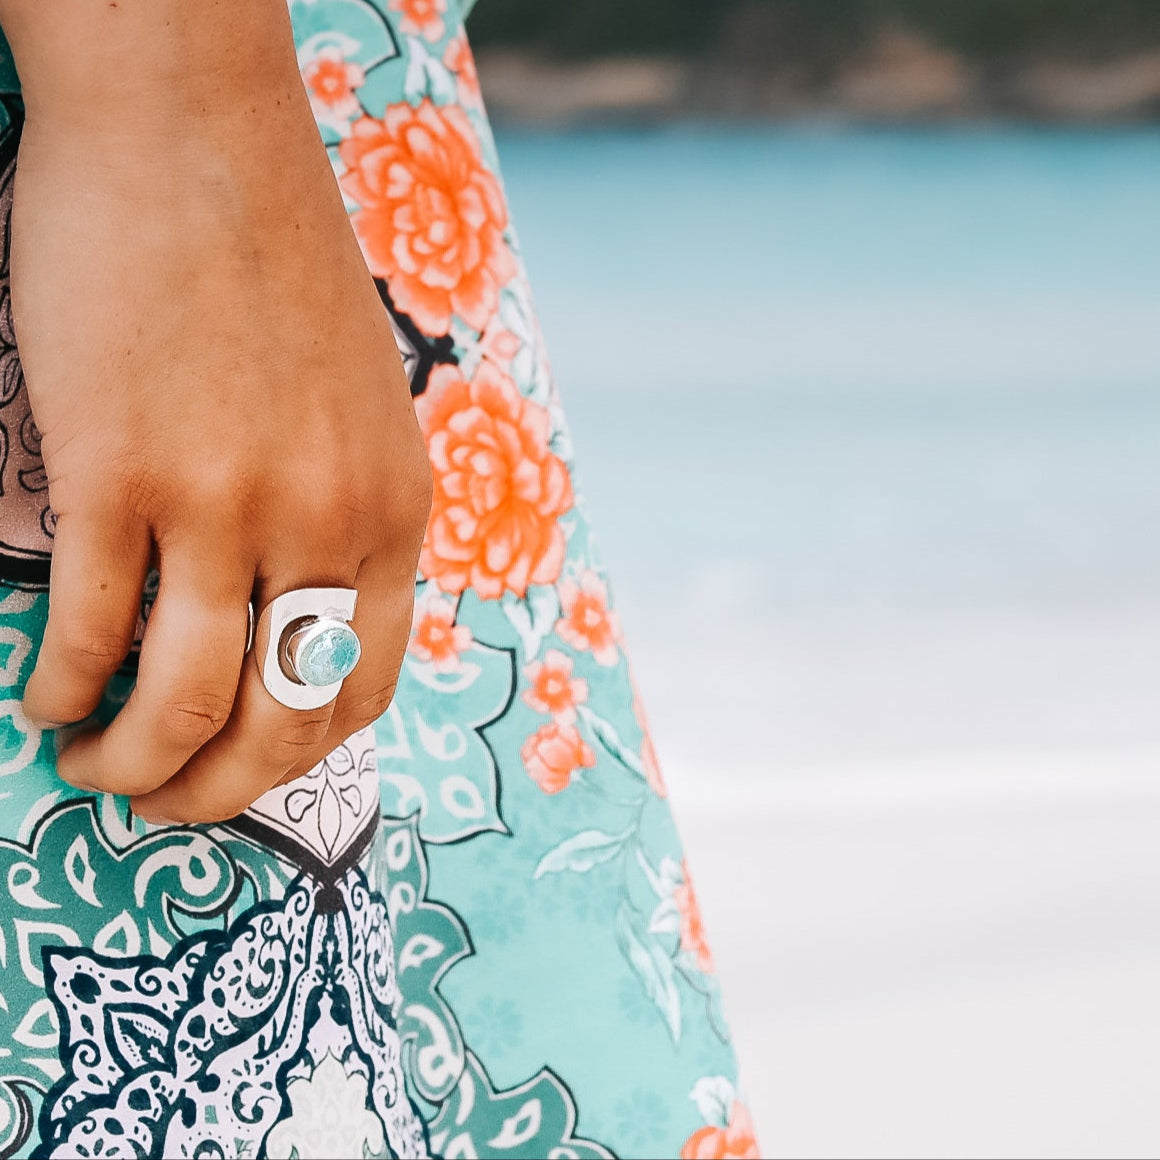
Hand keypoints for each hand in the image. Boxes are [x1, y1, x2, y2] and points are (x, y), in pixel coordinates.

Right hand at [9, 5, 430, 821]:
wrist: (198, 138)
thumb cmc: (277, 275)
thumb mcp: (362, 413)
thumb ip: (346, 517)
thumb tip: (298, 617)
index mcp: (393, 516)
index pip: (365, 690)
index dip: (303, 755)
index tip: (251, 767)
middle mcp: (325, 524)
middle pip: (281, 723)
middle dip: (217, 790)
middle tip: (165, 801)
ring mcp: (225, 504)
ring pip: (184, 702)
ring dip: (134, 763)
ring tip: (96, 762)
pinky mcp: (121, 473)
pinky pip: (91, 632)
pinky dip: (61, 687)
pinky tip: (44, 697)